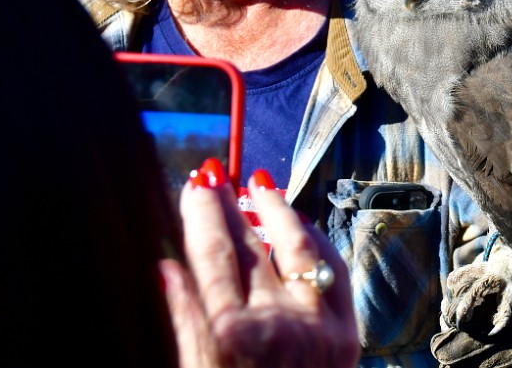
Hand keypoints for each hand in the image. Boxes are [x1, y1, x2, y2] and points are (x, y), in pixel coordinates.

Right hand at [161, 159, 359, 367]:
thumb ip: (182, 321)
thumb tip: (164, 266)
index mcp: (228, 336)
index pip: (211, 255)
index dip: (202, 214)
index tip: (193, 186)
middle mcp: (274, 323)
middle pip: (249, 246)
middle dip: (230, 205)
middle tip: (215, 174)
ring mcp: (315, 326)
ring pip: (296, 247)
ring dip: (276, 210)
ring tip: (258, 184)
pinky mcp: (346, 334)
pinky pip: (334, 270)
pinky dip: (316, 242)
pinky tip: (300, 223)